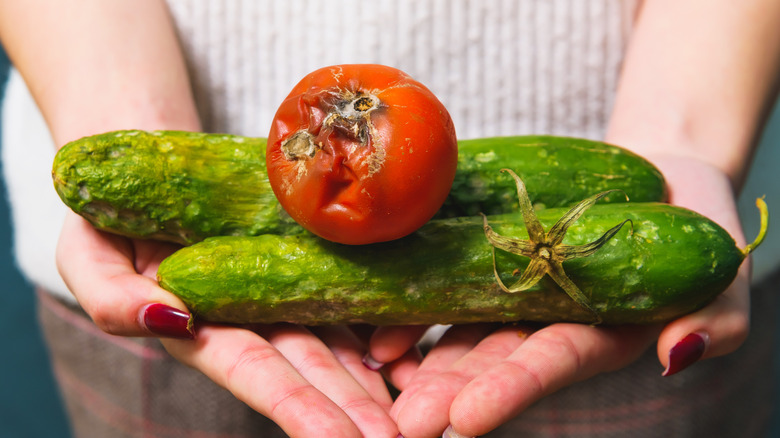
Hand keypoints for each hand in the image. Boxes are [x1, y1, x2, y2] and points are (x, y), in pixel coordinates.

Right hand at [56, 212, 399, 436]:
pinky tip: (412, 350)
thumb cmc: (109, 223)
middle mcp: (253, 324)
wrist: (151, 177)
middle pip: (311, 369)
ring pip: (337, 341)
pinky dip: (380, 324)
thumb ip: (113, 300)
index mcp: (204, 332)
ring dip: (375, 379)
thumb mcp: (89, 259)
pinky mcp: (307, 266)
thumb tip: (169, 319)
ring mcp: (285, 297)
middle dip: (351, 409)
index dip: (298, 408)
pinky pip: (348, 296)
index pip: (257, 374)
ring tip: (416, 409)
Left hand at [371, 156, 751, 437]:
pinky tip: (381, 327)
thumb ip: (709, 324)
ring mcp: (516, 295)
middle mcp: (547, 325)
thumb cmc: (697, 234)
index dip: (509, 392)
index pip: (549, 368)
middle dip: (448, 391)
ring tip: (378, 368)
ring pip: (461, 330)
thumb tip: (677, 354)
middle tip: (403, 419)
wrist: (659, 183)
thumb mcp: (720, 282)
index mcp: (597, 338)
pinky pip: (450, 283)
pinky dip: (418, 305)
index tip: (465, 421)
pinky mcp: (494, 260)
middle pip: (492, 362)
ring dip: (420, 354)